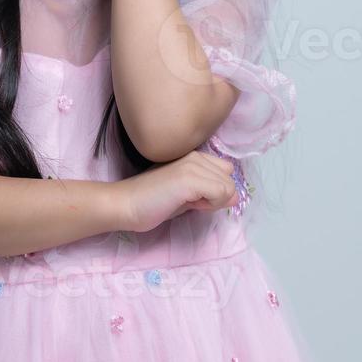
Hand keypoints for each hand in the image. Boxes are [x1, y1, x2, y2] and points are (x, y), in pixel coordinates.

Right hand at [114, 150, 238, 234]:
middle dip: (216, 196)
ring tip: (187, 202)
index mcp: (194, 157)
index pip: (226, 172)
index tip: (195, 198)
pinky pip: (221, 193)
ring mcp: (193, 165)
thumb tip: (236, 197)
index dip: (215, 189)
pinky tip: (190, 205)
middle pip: (230, 180)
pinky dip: (211, 205)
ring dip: (213, 202)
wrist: (125, 204)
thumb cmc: (152, 203)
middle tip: (191, 202)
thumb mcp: (187, 197)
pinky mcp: (190, 178)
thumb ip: (211, 194)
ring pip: (229, 187)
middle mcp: (196, 156)